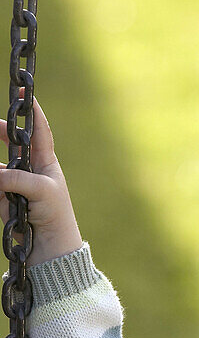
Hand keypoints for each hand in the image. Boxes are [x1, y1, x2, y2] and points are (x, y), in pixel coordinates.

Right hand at [0, 95, 81, 265]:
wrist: (49, 247)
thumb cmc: (55, 215)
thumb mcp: (42, 192)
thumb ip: (18, 180)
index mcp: (46, 162)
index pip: (39, 130)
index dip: (32, 110)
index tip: (24, 90)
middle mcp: (31, 169)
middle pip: (12, 142)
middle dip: (1, 132)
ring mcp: (16, 184)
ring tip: (16, 195)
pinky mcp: (5, 200)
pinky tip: (10, 207)